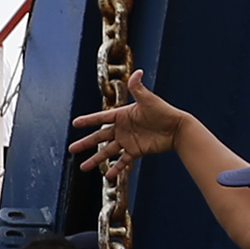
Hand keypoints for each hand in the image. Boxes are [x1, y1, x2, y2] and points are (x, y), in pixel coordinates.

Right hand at [70, 72, 184, 175]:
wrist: (177, 128)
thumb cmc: (164, 112)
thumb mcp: (148, 99)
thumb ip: (138, 88)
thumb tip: (137, 72)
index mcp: (122, 115)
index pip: (101, 118)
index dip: (88, 120)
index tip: (75, 123)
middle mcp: (122, 128)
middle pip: (99, 137)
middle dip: (85, 143)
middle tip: (72, 149)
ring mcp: (128, 141)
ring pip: (107, 151)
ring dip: (95, 159)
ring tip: (83, 167)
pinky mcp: (136, 151)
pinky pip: (123, 161)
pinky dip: (116, 168)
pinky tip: (107, 175)